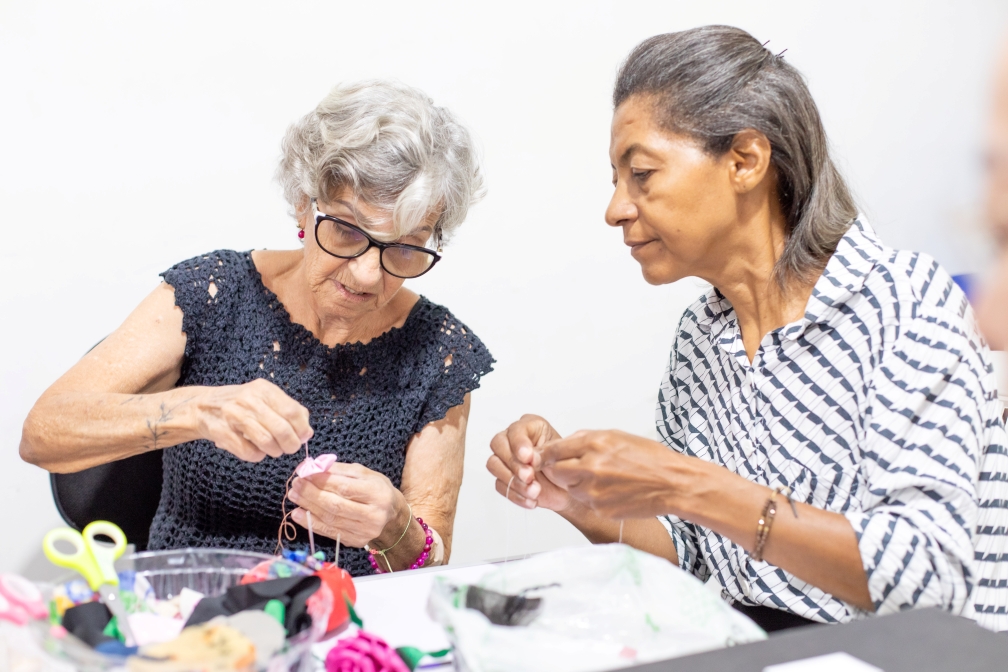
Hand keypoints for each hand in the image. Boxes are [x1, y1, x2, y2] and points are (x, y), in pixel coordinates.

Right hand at [196, 378, 312, 461]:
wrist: (203, 406)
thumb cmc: (242, 404)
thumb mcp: (265, 398)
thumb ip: (288, 411)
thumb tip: (307, 432)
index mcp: (264, 389)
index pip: (292, 411)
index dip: (302, 428)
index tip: (303, 437)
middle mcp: (249, 400)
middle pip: (281, 429)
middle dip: (291, 444)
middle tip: (290, 448)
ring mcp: (234, 415)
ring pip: (267, 442)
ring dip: (275, 451)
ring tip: (274, 450)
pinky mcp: (222, 432)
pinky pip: (249, 452)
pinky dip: (257, 456)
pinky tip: (256, 450)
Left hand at [288, 462, 403, 547]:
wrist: (392, 516)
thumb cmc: (375, 490)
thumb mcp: (363, 474)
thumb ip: (338, 470)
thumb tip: (312, 467)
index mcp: (377, 493)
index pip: (345, 487)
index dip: (322, 481)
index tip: (304, 473)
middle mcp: (373, 514)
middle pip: (336, 505)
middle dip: (311, 494)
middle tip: (295, 484)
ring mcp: (364, 531)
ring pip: (330, 519)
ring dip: (308, 507)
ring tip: (294, 496)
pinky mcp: (356, 541)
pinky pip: (329, 532)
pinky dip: (311, 523)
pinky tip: (298, 514)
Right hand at [487, 414, 570, 511]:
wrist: (568, 489)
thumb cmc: (565, 467)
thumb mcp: (559, 455)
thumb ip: (543, 453)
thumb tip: (530, 457)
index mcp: (530, 427)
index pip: (515, 430)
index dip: (519, 444)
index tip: (527, 457)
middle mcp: (514, 440)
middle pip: (498, 445)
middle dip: (514, 464)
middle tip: (529, 476)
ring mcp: (506, 459)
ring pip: (494, 465)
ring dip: (513, 481)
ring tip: (535, 491)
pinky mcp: (504, 478)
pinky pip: (500, 486)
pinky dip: (515, 495)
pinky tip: (531, 499)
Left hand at [539, 429, 680, 517]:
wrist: (672, 484)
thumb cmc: (649, 458)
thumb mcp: (615, 436)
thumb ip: (585, 439)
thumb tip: (562, 445)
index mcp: (594, 445)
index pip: (554, 450)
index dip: (546, 454)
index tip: (544, 456)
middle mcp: (591, 468)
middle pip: (555, 472)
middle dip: (559, 470)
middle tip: (571, 468)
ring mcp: (594, 491)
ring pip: (570, 488)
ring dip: (577, 483)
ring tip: (600, 478)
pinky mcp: (600, 509)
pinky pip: (586, 502)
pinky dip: (592, 496)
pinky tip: (611, 489)